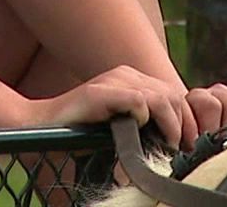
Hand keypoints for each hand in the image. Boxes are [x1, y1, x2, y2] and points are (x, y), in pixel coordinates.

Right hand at [21, 65, 190, 147]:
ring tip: (166, 146)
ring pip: (159, 97)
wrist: (39, 128)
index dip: (185, 119)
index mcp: (131, 80)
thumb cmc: (80, 134)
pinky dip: (143, 117)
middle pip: (172, 94)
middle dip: (181, 124)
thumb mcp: (120, 127)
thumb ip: (143, 126)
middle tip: (180, 150)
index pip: (173, 93)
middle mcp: (125, 75)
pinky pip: (136, 100)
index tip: (187, 145)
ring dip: (168, 125)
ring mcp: (111, 81)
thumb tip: (176, 144)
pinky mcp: (98, 92)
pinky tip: (137, 132)